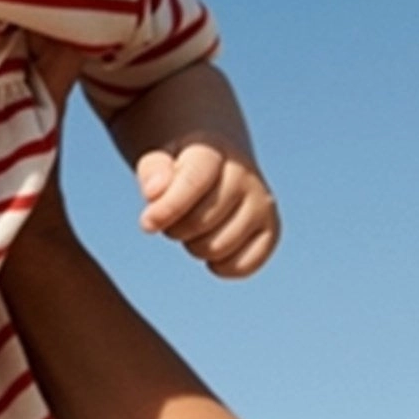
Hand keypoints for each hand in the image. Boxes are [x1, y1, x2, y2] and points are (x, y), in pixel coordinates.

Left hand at [136, 139, 280, 278]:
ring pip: (216, 249)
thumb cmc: (179, 167)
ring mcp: (262, 202)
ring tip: (195, 225)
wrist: (218, 164)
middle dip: (175, 227)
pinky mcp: (271, 230)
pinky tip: (213, 244)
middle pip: (198, 223)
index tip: (147, 223)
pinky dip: (221, 266)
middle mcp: (244, 175)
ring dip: (195, 246)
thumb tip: (154, 193)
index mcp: (213, 152)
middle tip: (176, 216)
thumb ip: (151, 172)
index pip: (193, 182)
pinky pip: (242, 266)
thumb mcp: (158, 159)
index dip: (167, 208)